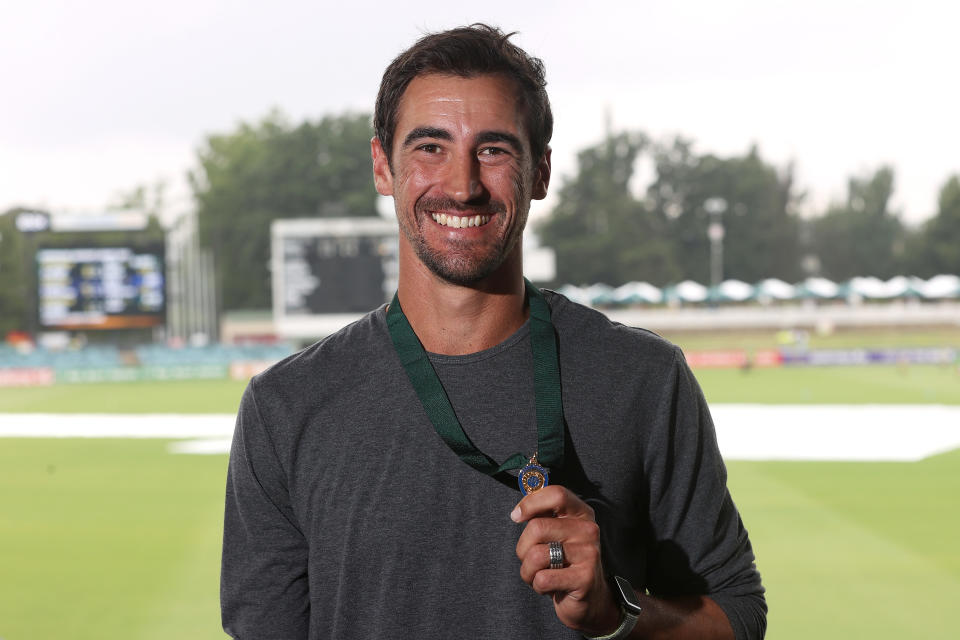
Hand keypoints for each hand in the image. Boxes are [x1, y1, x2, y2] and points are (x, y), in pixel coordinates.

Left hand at [512, 485, 621, 635]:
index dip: (531, 503)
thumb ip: (541, 517)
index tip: (517, 516)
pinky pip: (542, 578)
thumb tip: (518, 511)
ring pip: (535, 555)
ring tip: (542, 575)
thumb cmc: (565, 564)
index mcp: (581, 514)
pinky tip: (552, 587)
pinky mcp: (585, 578)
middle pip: (537, 527)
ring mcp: (589, 553)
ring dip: (529, 571)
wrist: (591, 599)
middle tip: (532, 561)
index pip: (556, 494)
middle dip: (523, 548)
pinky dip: (538, 586)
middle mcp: (588, 529)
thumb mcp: (557, 535)